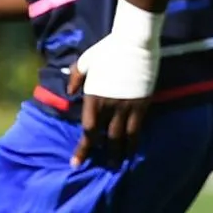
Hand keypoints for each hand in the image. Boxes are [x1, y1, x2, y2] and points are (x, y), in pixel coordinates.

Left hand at [65, 1, 162, 165]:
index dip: (83, 149)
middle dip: (101, 155)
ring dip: (119, 153)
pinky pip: (137, 128)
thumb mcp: (86, 61)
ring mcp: (128, 106)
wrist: (135, 42)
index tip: (76, 162)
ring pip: (123, 137)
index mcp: (94, 97)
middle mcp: (110, 106)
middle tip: (101, 169)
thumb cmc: (108, 49)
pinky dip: (134, 141)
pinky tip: (132, 149)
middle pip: (105, 137)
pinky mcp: (142, 104)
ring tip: (118, 165)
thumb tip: (70, 92)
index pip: (88, 130)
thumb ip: (75, 77)